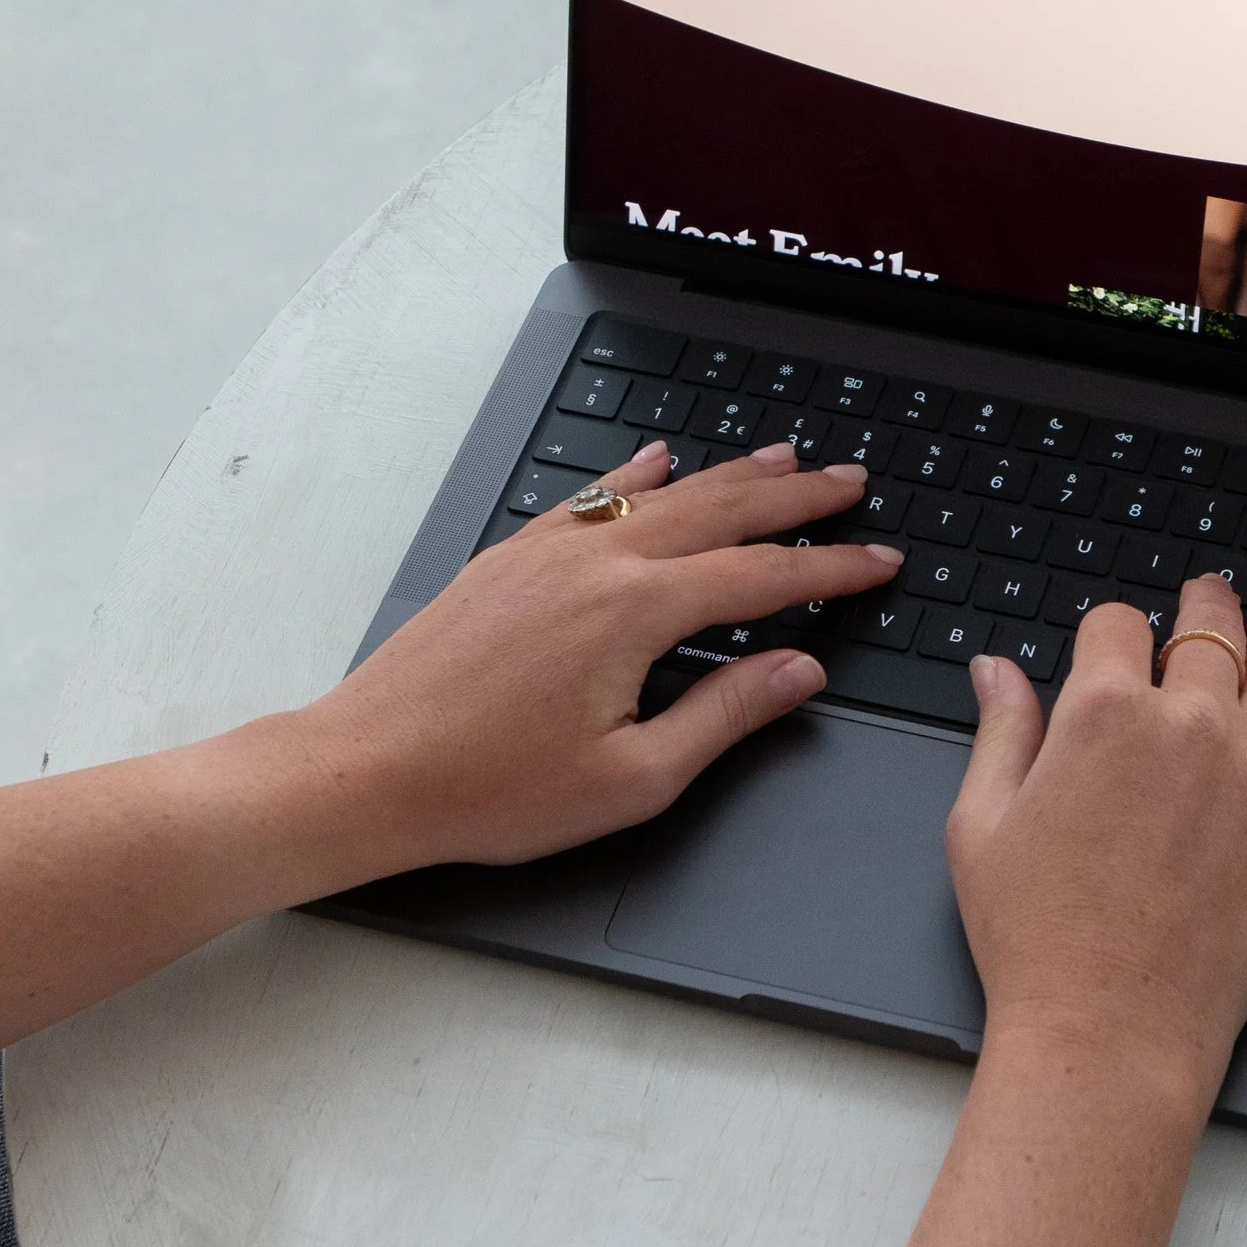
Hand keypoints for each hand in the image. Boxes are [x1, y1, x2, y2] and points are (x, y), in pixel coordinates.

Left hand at [290, 441, 902, 873]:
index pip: (762, 576)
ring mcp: (546, 552)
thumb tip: (798, 670)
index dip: (831, 568)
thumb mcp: (633, 777)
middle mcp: (595, 563)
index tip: (878, 560)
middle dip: (795, 497)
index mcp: (634, 613)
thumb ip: (726, 714)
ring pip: (660, 493)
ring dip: (729, 475)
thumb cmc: (490, 788)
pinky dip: (634, 474)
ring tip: (782, 457)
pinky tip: (655, 460)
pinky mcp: (508, 559)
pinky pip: (590, 496)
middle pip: (721, 511)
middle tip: (850, 482)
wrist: (368, 770)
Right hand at [945, 578, 1246, 1125]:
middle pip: (1207, 631)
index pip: (1116, 626)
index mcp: (1104, 712)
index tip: (1110, 642)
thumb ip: (1001, 731)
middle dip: (1203, 605)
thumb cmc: (1036, 940)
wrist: (1110, 1029)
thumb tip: (998, 671)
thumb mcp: (982, 823)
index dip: (1109, 629)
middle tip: (1206, 595)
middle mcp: (1190, 725)